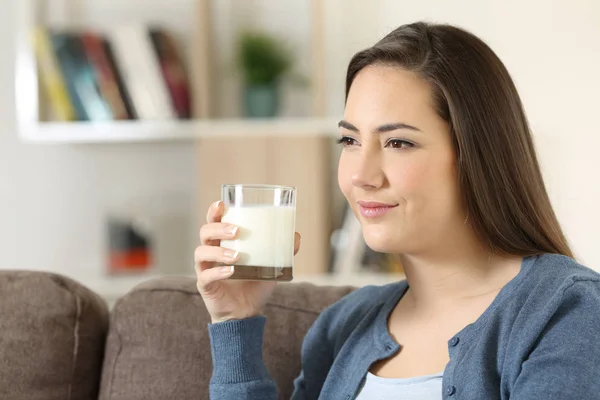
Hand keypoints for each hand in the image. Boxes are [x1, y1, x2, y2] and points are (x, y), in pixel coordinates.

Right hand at [195, 200, 300, 323]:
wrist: (246, 312)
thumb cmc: (254, 284)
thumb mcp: (271, 265)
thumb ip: (283, 251)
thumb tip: (296, 235)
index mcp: (223, 242)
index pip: (213, 221)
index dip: (214, 211)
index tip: (221, 204)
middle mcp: (211, 252)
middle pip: (205, 232)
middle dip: (218, 228)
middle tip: (237, 230)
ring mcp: (205, 268)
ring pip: (201, 252)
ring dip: (219, 251)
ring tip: (237, 255)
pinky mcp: (204, 285)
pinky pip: (206, 275)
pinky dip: (218, 272)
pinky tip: (232, 272)